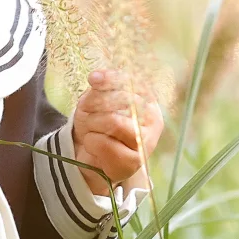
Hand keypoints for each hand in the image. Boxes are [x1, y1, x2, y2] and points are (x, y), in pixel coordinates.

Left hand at [71, 68, 163, 196]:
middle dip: (97, 104)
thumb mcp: (97, 100)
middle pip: (122, 100)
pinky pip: (105, 144)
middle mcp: (153, 119)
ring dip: (92, 123)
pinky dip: (91, 141)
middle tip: (85, 111)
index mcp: (148, 99)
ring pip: (114, 121)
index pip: (133, 82)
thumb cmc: (99, 124)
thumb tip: (95, 77)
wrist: (94, 158)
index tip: (92, 79)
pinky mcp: (134, 162)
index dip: (112, 78)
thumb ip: (101, 86)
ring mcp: (146, 142)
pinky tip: (93, 145)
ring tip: (89, 129)